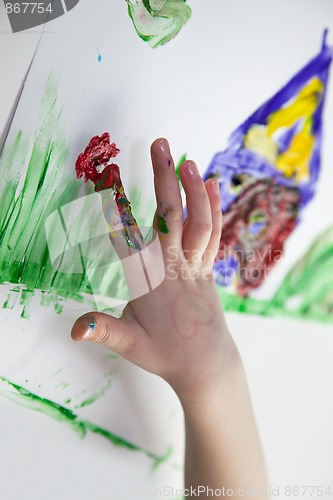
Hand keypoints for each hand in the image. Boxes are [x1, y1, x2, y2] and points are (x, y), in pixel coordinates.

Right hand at [71, 138, 236, 400]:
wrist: (207, 365)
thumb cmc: (165, 354)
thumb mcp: (129, 344)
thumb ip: (103, 331)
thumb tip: (75, 329)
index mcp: (149, 283)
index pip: (128, 240)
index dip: (116, 210)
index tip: (107, 181)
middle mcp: (174, 268)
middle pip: (169, 217)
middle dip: (163, 179)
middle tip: (159, 146)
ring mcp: (195, 267)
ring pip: (197, 222)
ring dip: (193, 188)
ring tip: (186, 159)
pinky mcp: (208, 268)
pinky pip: (213, 234)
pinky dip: (213, 208)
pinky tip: (210, 184)